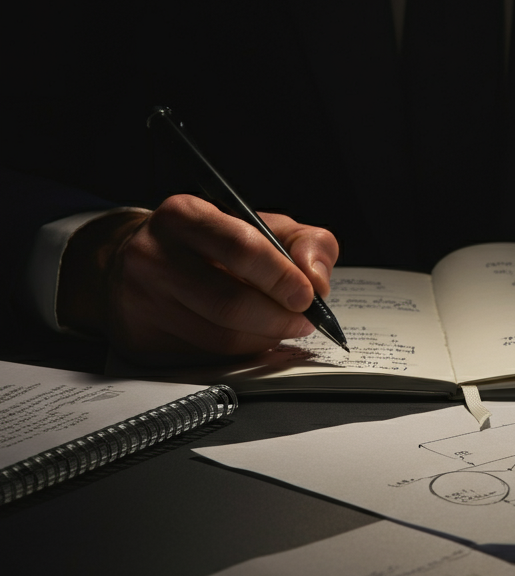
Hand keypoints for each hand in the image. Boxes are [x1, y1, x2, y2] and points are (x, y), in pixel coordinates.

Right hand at [57, 195, 339, 363]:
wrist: (136, 262)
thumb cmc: (210, 244)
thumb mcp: (261, 225)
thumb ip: (304, 242)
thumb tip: (317, 279)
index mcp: (184, 216)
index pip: (241, 248)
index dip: (282, 277)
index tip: (307, 295)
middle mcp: (154, 256)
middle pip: (230, 303)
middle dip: (279, 318)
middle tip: (303, 320)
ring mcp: (142, 301)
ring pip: (222, 339)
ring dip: (264, 339)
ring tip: (278, 326)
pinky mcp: (141, 340)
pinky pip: (207, 359)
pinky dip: (240, 353)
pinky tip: (247, 337)